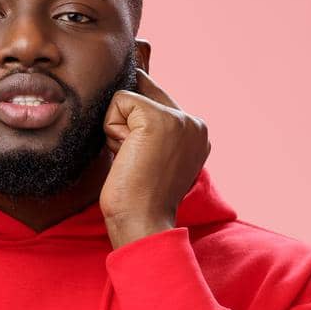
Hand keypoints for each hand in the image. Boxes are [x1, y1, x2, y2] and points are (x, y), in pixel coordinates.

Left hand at [97, 67, 210, 246]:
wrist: (143, 222)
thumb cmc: (142, 199)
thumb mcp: (156, 158)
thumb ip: (154, 130)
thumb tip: (133, 87)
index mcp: (198, 134)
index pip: (159, 100)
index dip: (136, 120)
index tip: (140, 154)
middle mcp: (195, 123)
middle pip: (142, 96)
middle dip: (127, 128)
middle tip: (137, 163)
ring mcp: (179, 119)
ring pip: (129, 99)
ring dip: (119, 132)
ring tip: (133, 161)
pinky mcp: (157, 118)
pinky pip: (119, 101)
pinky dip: (112, 130)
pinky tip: (126, 156)